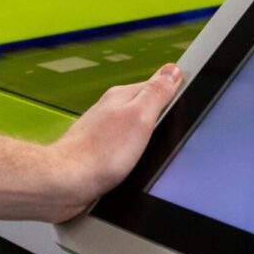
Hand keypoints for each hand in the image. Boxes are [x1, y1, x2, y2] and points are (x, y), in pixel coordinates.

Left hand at [43, 64, 182, 221]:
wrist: (65, 183)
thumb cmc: (99, 154)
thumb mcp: (140, 119)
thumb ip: (156, 93)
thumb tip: (173, 70)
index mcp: (121, 97)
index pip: (155, 84)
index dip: (174, 90)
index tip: (188, 93)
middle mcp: (110, 111)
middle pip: (143, 104)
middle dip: (160, 112)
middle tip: (176, 120)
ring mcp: (103, 131)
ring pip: (132, 126)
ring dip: (145, 132)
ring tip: (158, 138)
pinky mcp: (98, 151)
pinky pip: (122, 144)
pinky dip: (132, 148)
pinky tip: (135, 157)